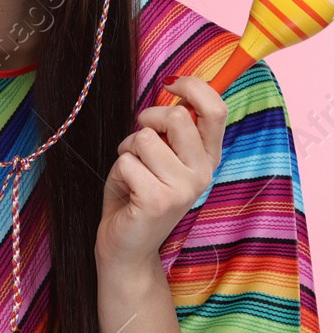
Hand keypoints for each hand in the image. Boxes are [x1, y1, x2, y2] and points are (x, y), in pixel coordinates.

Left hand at [96, 75, 226, 268]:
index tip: (172, 84)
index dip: (194, 87)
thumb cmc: (139, 194)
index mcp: (208, 158)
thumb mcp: (162, 156)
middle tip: (139, 143)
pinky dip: (117, 172)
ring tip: (132, 174)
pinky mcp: (158, 200)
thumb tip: (175, 87)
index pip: (216, 110)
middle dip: (147, 120)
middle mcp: (203, 173)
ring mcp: (183, 188)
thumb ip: (172, 129)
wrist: (128, 248)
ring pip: (144, 138)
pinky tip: (126, 192)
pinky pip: (126, 162)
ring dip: (127, 151)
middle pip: (176, 116)